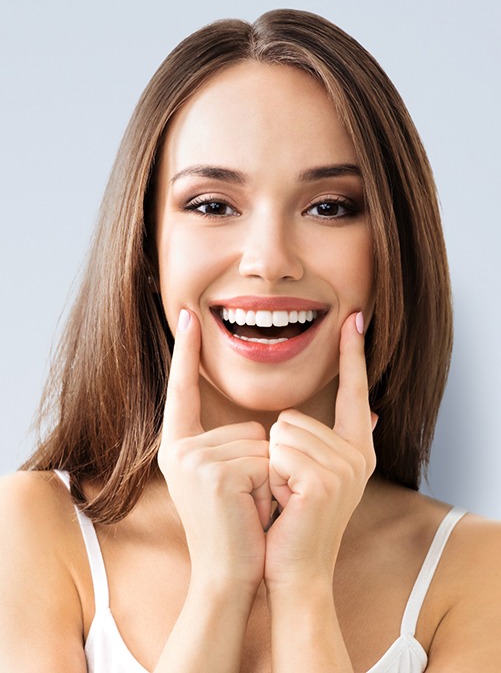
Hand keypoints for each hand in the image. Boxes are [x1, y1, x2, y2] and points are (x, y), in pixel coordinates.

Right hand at [158, 309, 270, 593]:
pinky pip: (265, 461)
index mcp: (181, 446)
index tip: (188, 315)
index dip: (186, 353)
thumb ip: (247, 444)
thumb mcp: (234, 477)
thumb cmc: (237, 525)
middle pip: (250, 427)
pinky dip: (269, 488)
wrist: (228, 574)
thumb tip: (297, 419)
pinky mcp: (211, 472)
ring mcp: (192, 460)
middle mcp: (179, 449)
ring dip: (268, 478)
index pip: (184, 390)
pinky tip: (249, 512)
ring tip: (246, 507)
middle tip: (243, 501)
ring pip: (262, 444)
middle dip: (262, 465)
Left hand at [264, 312, 375, 588]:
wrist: (292, 569)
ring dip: (272, 466)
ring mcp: (344, 468)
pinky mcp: (322, 481)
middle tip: (289, 490)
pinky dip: (270, 478)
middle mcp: (358, 455)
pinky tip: (284, 504)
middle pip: (292, 416)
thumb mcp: (318, 475)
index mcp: (357, 449)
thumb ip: (338, 440)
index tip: (355, 317)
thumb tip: (375, 412)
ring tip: (287, 498)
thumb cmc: (294, 520)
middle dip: (278, 453)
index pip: (354, 390)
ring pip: (280, 432)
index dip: (353, 354)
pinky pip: (277, 451)